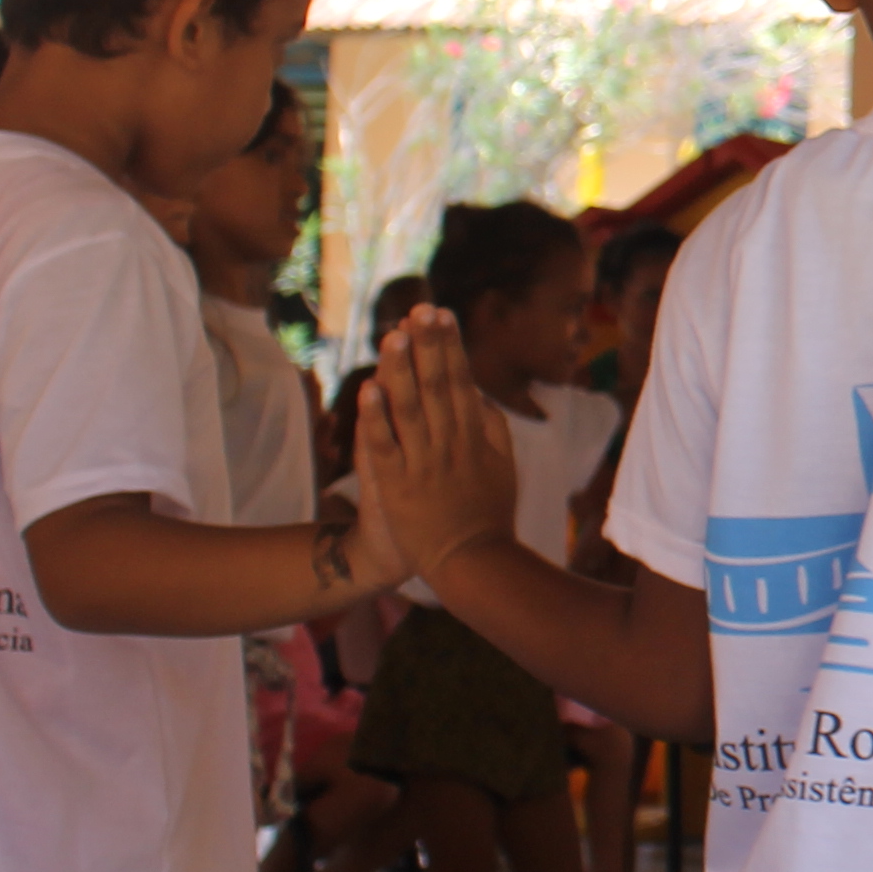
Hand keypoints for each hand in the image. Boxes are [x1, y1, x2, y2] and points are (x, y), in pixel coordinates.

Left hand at [360, 309, 516, 584]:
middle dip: (427, 345)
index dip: (449, 345)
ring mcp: (423, 464)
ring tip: (394, 336)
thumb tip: (481, 392)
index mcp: (474, 436)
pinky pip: (385, 447)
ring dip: (402, 371)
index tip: (440, 314)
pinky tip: (369, 390)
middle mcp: (449, 444)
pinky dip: (377, 419)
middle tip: (418, 308)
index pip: (460, 380)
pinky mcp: (398, 486)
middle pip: (436, 385)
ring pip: (410, 409)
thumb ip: (494, 427)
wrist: (470, 562)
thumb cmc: (486, 515)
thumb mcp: (503, 467)